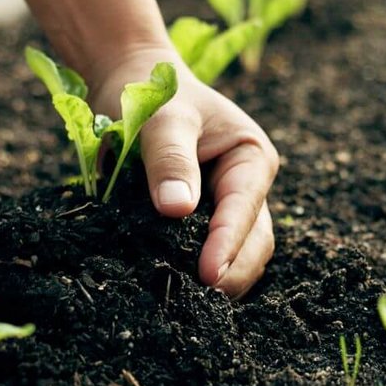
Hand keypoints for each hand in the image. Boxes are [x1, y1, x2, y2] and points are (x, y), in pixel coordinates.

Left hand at [90, 49, 278, 296]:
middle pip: (254, 242)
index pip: (245, 209)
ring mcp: (225, 208)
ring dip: (219, 280)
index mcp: (250, 158)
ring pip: (237, 256)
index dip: (228, 243)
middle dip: (233, 272)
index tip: (209, 274)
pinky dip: (195, 273)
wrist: (132, 83)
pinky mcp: (199, 222)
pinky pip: (205, 254)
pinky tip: (173, 288)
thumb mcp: (161, 118)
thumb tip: (176, 209)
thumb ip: (170, 159)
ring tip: (187, 302)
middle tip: (199, 300)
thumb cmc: (152, 93)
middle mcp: (247, 188)